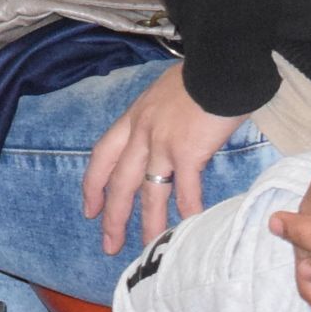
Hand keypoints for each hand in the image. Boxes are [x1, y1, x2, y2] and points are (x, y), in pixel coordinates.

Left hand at [82, 63, 243, 255]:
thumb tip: (165, 132)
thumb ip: (158, 116)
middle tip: (110, 245)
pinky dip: (188, 212)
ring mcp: (162, 143)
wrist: (220, 63)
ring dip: (149, 224)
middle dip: (113, 217)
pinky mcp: (188, 151)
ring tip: (148, 248)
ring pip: (150, 193)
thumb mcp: (164, 93)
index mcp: (133, 118)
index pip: (102, 156)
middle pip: (119, 183)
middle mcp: (142, 132)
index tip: (89, 209)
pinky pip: (185, 191)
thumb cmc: (200, 75)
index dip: (93, 185)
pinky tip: (190, 229)